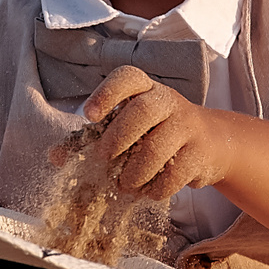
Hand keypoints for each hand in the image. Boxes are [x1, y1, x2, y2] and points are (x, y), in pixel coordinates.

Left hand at [81, 65, 233, 199]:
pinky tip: (148, 190)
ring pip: (156, 149)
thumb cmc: (158, 133)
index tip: (89, 115)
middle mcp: (168, 101)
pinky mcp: (200, 153)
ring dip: (134, 173)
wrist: (212, 143)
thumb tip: (56, 155)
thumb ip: (95, 138)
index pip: (127, 78)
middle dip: (117, 138)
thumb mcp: (130, 127)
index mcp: (145, 89)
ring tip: (125, 183)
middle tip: (103, 158)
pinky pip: (173, 175)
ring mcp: (187, 126)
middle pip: (142, 111)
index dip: (107, 93)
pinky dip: (155, 188)